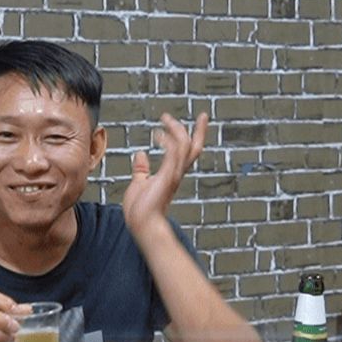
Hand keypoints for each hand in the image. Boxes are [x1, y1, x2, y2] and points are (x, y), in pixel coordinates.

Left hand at [121, 112, 207, 235]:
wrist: (143, 225)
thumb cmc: (141, 210)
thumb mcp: (139, 183)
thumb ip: (141, 169)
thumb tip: (140, 154)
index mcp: (172, 174)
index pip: (187, 152)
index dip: (194, 136)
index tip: (196, 122)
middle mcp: (176, 173)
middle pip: (195, 149)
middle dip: (200, 131)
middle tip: (203, 115)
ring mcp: (172, 175)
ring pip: (185, 147)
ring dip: (177, 131)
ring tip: (166, 119)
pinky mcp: (166, 177)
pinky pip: (172, 155)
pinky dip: (168, 142)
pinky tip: (159, 134)